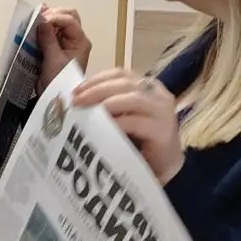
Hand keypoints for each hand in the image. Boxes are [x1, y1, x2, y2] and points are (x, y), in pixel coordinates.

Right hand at [37, 6, 92, 91]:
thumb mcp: (53, 60)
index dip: (55, 17)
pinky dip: (42, 26)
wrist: (54, 97)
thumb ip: (48, 38)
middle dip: (54, 14)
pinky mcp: (55, 45)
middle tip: (39, 18)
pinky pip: (51, 30)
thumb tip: (41, 20)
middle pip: (68, 16)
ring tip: (35, 19)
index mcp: (80, 42)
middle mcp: (75, 38)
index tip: (40, 21)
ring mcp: (65, 41)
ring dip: (47, 18)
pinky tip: (33, 24)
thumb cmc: (58, 81)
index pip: (70, 20)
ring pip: (59, 21)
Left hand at [73, 68, 184, 183]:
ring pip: (133, 98)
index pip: (121, 73)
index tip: (77, 89)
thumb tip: (78, 98)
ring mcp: (163, 111)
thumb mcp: (122, 116)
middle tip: (77, 100)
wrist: (164, 166)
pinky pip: (137, 122)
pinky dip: (118, 122)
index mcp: (146, 86)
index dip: (97, 79)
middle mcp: (157, 94)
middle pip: (125, 83)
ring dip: (107, 103)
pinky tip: (103, 127)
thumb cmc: (139, 140)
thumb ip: (108, 105)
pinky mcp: (164, 130)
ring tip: (88, 111)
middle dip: (97, 90)